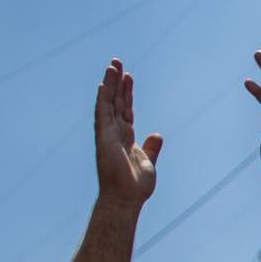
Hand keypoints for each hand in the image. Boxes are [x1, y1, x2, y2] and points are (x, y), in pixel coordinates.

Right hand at [93, 59, 162, 209]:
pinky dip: (102, 99)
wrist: (126, 199)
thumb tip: (158, 134)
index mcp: (126, 137)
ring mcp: (108, 134)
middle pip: (116, 101)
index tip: (128, 76)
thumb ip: (152, 148)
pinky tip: (103, 85)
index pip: (126, 109)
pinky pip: (103, 114)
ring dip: (110, 84)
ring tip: (112, 65)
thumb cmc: (135, 186)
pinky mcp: (104, 138)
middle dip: (117, 82)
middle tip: (117, 62)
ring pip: (108, 103)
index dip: (127, 93)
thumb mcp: (149, 162)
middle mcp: (114, 132)